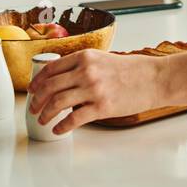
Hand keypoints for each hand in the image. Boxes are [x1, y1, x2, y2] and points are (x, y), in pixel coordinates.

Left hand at [27, 48, 165, 133]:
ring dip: (46, 114)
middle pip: (50, 87)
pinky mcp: (102, 107)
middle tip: (33, 109)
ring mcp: (93, 89)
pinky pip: (74, 119)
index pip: (51, 69)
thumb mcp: (103, 59)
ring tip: (43, 120)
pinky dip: (62, 126)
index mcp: (85, 57)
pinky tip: (59, 129)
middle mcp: (86, 71)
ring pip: (57, 103)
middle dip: (37, 100)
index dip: (37, 81)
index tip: (32, 90)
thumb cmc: (132, 70)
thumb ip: (83, 66)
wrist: (154, 79)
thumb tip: (62, 80)